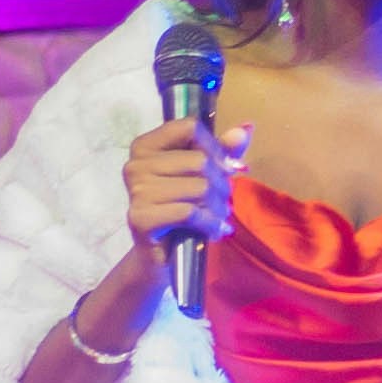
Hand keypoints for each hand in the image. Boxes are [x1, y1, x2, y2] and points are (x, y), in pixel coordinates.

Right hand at [124, 115, 248, 267]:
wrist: (165, 255)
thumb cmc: (183, 208)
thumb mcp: (204, 175)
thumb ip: (222, 151)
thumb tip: (245, 129)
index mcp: (145, 146)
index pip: (189, 127)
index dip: (215, 148)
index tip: (224, 168)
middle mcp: (135, 165)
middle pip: (199, 160)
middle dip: (221, 183)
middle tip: (222, 200)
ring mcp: (136, 192)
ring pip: (199, 187)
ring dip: (218, 206)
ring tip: (217, 217)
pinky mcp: (141, 218)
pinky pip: (190, 212)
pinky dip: (209, 223)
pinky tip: (213, 230)